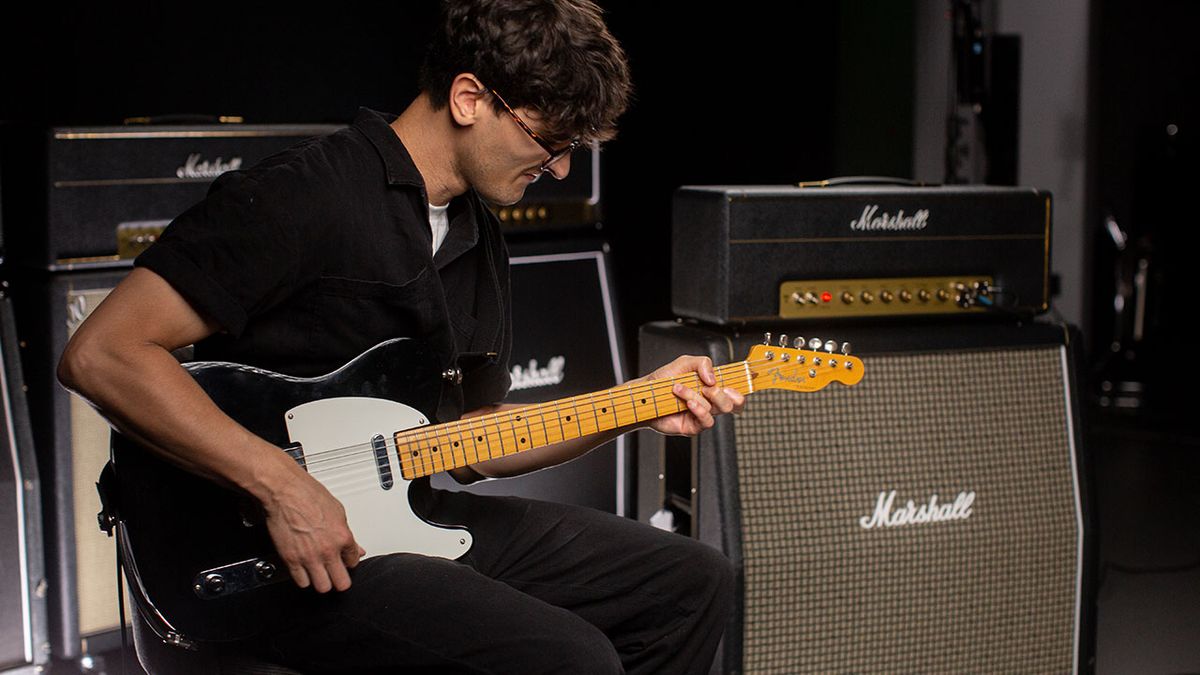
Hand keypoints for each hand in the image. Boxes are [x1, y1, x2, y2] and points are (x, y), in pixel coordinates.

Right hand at [260, 464, 365, 592]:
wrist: (285, 492)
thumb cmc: (309, 495)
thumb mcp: (338, 511)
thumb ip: (347, 533)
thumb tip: (355, 547)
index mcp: (343, 537)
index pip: (353, 562)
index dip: (349, 562)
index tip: (344, 560)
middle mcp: (328, 550)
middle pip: (341, 583)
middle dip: (340, 580)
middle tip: (336, 575)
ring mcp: (309, 557)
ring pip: (322, 587)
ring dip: (322, 581)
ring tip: (320, 574)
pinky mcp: (291, 560)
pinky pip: (302, 582)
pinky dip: (304, 579)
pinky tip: (304, 570)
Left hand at [638, 355, 745, 435]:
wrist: (645, 395)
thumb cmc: (664, 380)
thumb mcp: (684, 363)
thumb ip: (702, 363)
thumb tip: (714, 378)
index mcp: (713, 386)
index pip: (737, 388)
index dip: (747, 385)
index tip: (750, 378)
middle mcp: (711, 402)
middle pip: (735, 402)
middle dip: (724, 394)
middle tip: (708, 387)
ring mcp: (703, 415)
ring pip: (718, 409)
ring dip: (698, 396)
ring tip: (680, 389)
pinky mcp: (694, 427)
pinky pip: (707, 420)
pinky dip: (699, 408)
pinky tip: (688, 403)